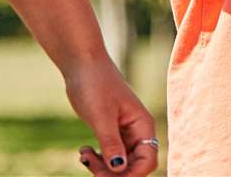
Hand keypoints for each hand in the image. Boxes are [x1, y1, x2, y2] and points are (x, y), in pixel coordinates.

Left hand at [68, 56, 158, 175]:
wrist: (83, 64)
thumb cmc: (95, 84)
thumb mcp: (101, 116)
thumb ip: (111, 142)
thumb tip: (120, 168)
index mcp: (142, 125)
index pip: (148, 161)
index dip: (131, 174)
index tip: (106, 175)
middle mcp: (137, 131)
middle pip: (133, 166)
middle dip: (113, 172)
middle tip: (88, 163)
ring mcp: (124, 132)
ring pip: (120, 163)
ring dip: (102, 167)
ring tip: (84, 155)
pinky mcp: (111, 131)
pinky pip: (110, 155)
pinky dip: (98, 159)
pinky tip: (84, 151)